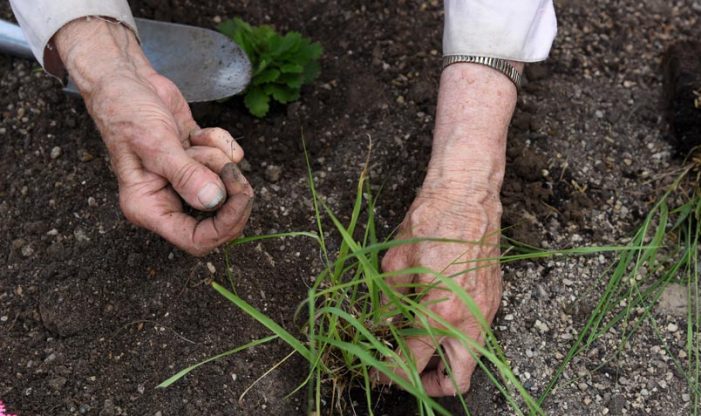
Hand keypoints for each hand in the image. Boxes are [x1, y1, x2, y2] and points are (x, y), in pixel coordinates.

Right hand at [54, 18, 252, 255]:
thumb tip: (213, 201)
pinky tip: (196, 131)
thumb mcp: (154, 142)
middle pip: (220, 219)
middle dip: (230, 190)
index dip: (225, 225)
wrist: (125, 80)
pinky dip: (220, 142)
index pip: (197, 241)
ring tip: (191, 140)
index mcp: (149, 208)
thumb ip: (184, 174)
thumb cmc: (126, 111)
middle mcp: (169, 200)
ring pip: (226, 185)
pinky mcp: (199, 161)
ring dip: (218, 158)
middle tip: (231, 168)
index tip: (241, 197)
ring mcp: (186, 181)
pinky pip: (229, 160)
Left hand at [378, 62, 520, 395]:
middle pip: (456, 380)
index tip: (374, 370)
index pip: (412, 363)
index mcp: (441, 314)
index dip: (388, 373)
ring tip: (416, 348)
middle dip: (428, 385)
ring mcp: (486, 311)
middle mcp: (470, 320)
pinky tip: (433, 322)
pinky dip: (456, 341)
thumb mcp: (395, 263)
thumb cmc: (431, 222)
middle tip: (403, 372)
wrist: (468, 193)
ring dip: (444, 364)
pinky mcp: (492, 300)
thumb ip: (385, 305)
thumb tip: (375, 329)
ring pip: (470, 360)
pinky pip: (477, 336)